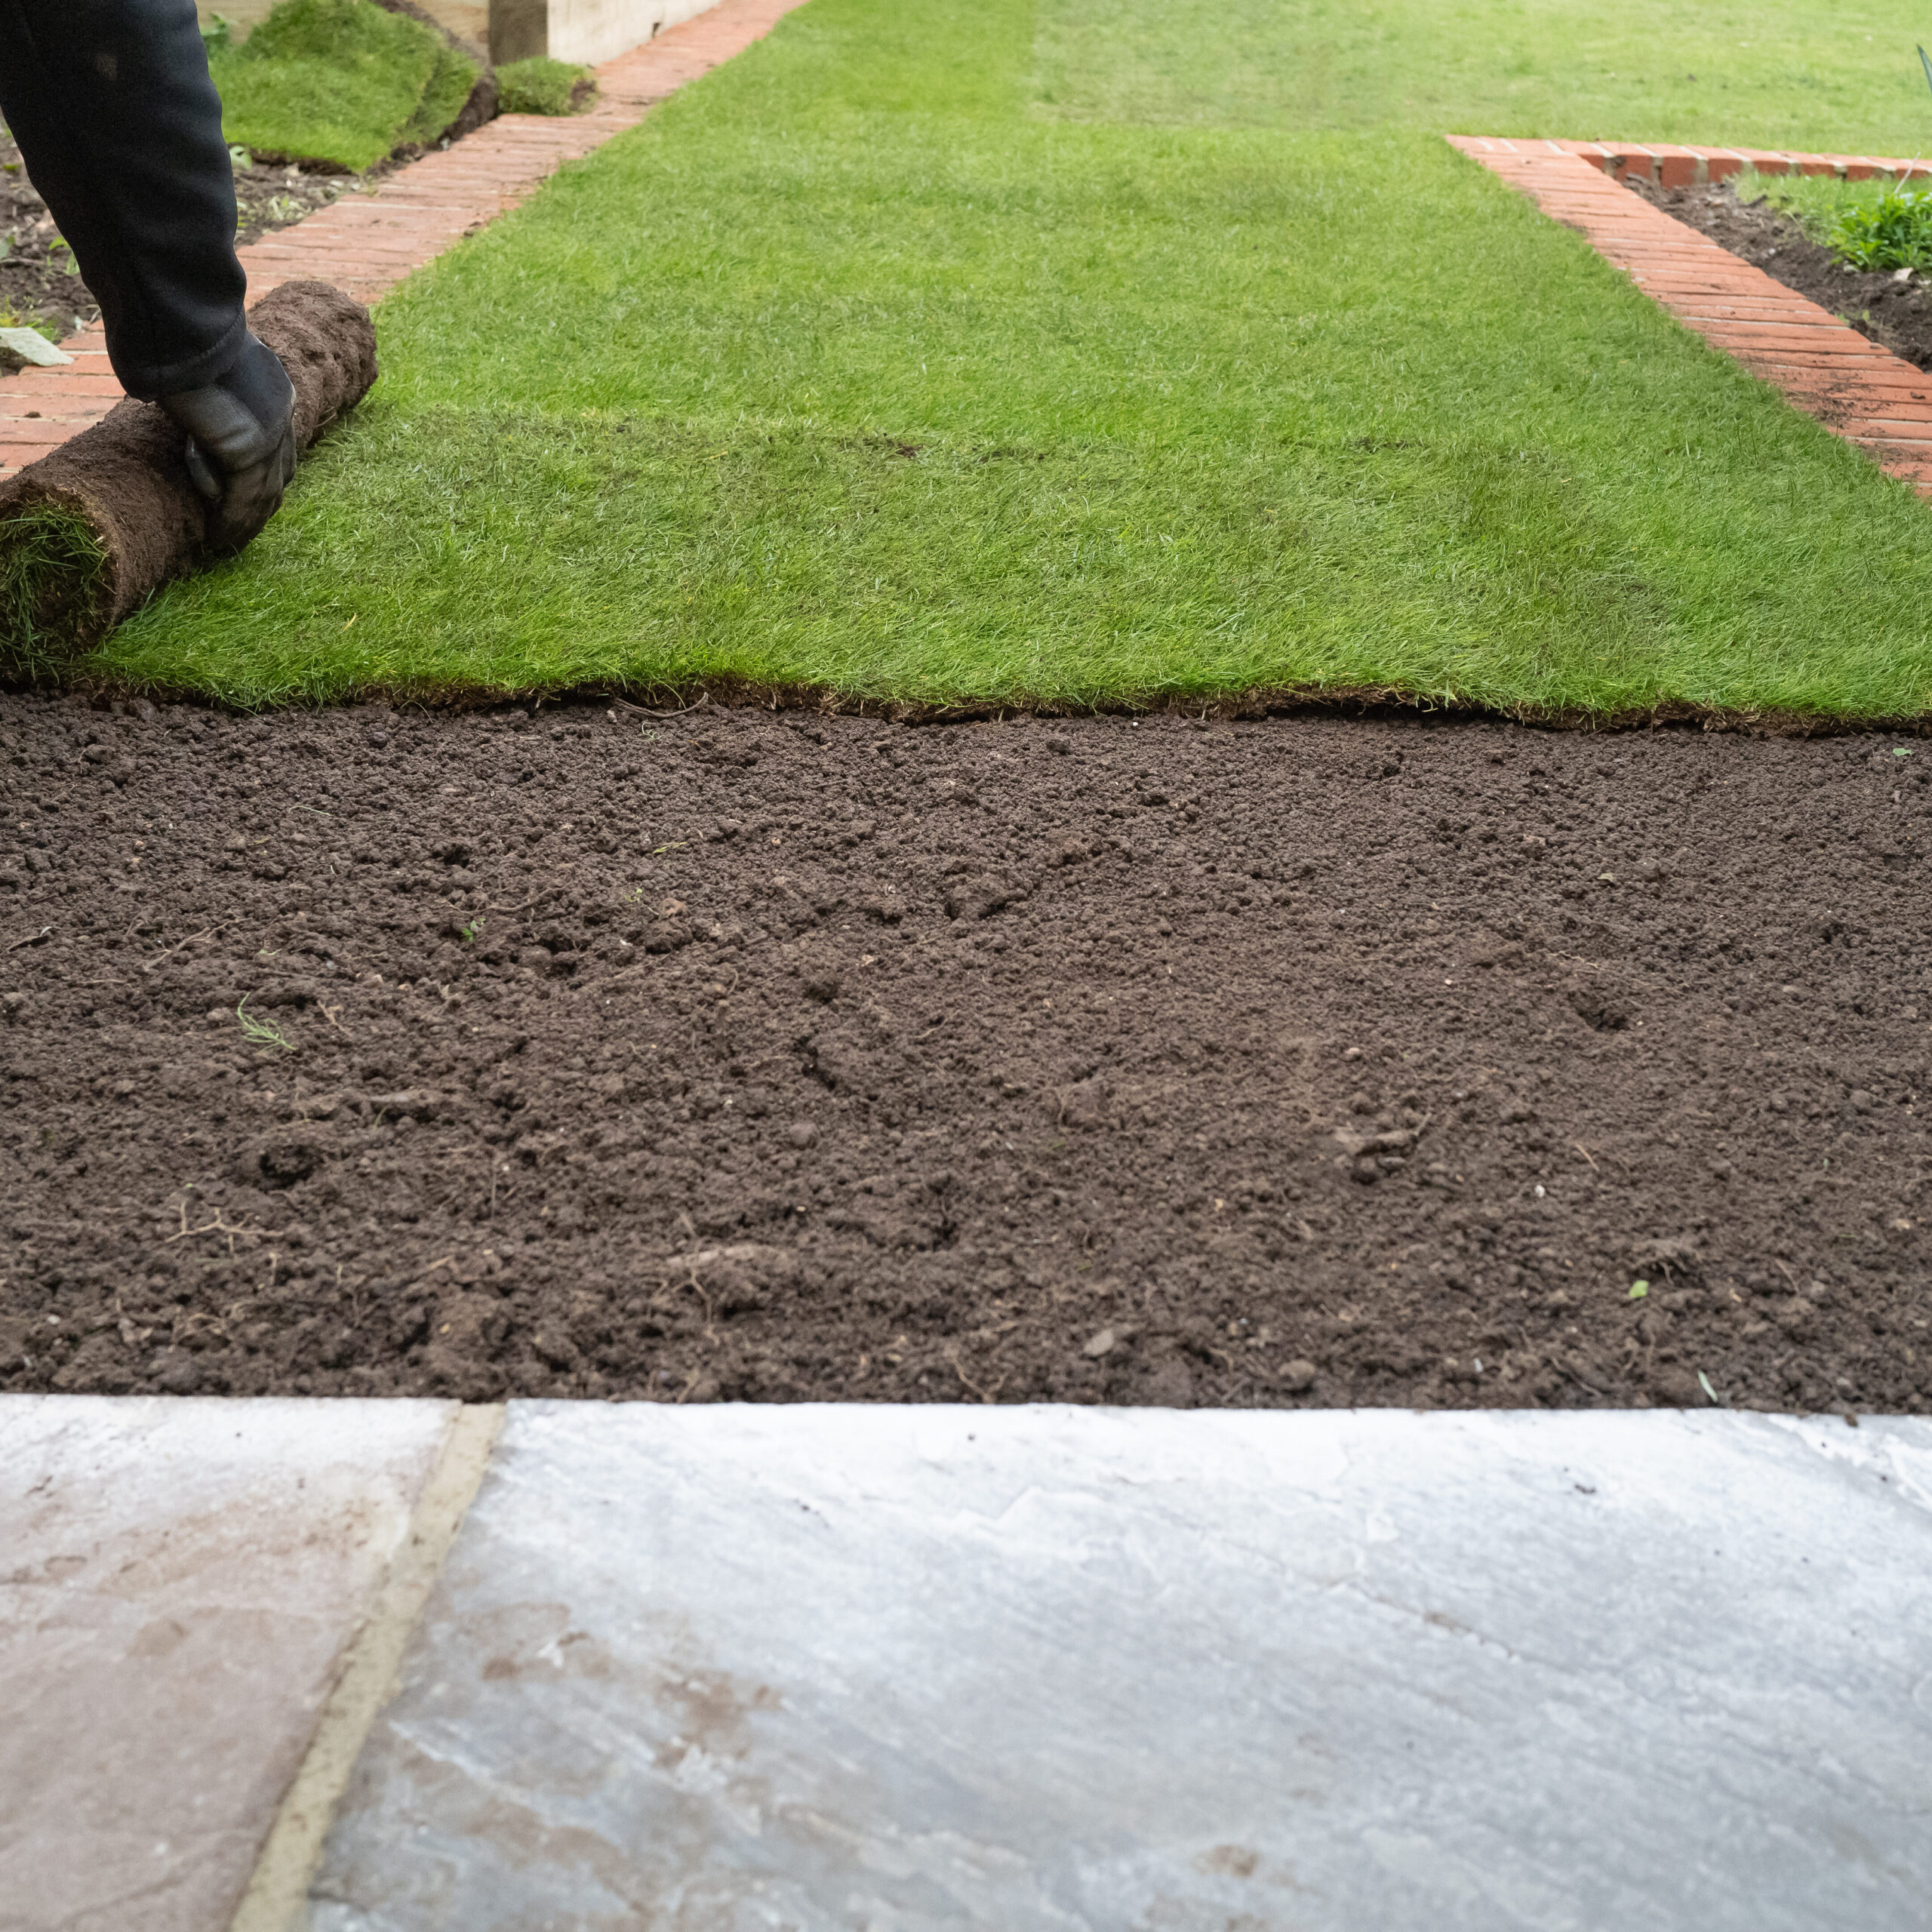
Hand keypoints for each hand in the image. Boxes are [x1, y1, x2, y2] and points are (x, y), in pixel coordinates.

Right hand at [160, 332, 296, 551]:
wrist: (180, 326)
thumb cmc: (176, 336)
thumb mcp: (201, 368)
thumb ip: (204, 394)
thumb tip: (176, 402)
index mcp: (276, 390)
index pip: (279, 448)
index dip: (265, 478)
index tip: (251, 499)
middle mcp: (281, 414)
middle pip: (280, 476)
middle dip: (261, 507)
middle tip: (240, 532)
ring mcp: (269, 434)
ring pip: (263, 495)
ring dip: (244, 524)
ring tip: (226, 545)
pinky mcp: (248, 450)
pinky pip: (243, 500)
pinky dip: (231, 523)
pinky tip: (219, 541)